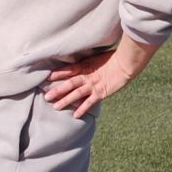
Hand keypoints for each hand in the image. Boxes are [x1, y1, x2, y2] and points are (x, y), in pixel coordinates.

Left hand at [42, 36, 156, 117]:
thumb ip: (86, 61)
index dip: (57, 74)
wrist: (125, 64)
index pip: (68, 70)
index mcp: (85, 66)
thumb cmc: (113, 58)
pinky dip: (82, 109)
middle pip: (68, 84)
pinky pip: (89, 102)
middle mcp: (86, 76)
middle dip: (57, 91)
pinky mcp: (100, 93)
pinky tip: (75, 115)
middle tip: (46, 97)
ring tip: (55, 107)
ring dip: (65, 101)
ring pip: (76, 94)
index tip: (47, 77)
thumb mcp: (96, 57)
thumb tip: (78, 62)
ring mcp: (93, 85)